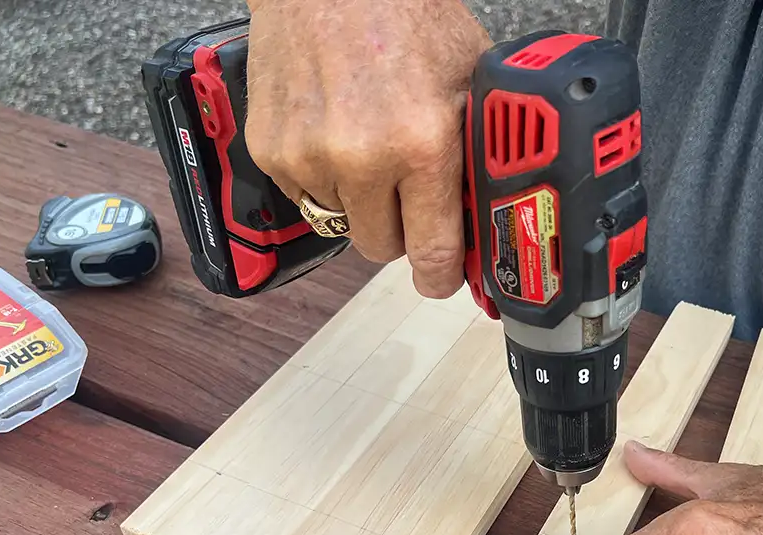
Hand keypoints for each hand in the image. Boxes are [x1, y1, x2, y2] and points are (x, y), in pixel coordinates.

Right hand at [244, 0, 490, 296]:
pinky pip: (305, 196)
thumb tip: (491, 214)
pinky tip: (336, 132)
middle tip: (408, 193)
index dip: (440, 275)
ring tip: (369, 145)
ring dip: (360, 201)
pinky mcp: (270, 151)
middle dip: (400, 230)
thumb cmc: (404, 18)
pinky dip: (323, 178)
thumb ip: (479, 152)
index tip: (441, 279)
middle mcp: (360, 158)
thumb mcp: (469, 79)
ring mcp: (307, 157)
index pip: (430, 252)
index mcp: (420, 144)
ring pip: (342, 223)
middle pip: (382, 249)